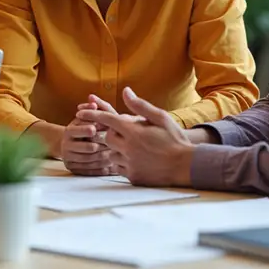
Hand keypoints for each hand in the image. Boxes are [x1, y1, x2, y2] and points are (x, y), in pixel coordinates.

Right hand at [61, 96, 117, 175]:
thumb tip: (93, 101)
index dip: (93, 130)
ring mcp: (69, 158)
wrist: (67, 145)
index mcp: (69, 131)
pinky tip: (111, 164)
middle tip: (118, 145)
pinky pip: (90, 170)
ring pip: (91, 160)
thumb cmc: (81, 128)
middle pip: (89, 148)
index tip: (103, 130)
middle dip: (104, 145)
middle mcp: (66, 145)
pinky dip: (101, 167)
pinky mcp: (73, 169)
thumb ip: (90, 109)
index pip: (82, 131)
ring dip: (106, 157)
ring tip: (117, 153)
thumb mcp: (84, 117)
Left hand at [76, 87, 193, 187]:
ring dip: (118, 149)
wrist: (186, 165)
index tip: (81, 112)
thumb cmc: (175, 139)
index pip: (107, 119)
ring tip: (135, 148)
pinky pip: (119, 167)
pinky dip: (123, 162)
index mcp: (133, 131)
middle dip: (112, 133)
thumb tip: (125, 91)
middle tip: (126, 133)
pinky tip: (138, 159)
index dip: (93, 114)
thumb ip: (140, 105)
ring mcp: (129, 164)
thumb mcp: (160, 117)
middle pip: (107, 138)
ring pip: (112, 154)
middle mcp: (128, 148)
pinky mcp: (132, 176)